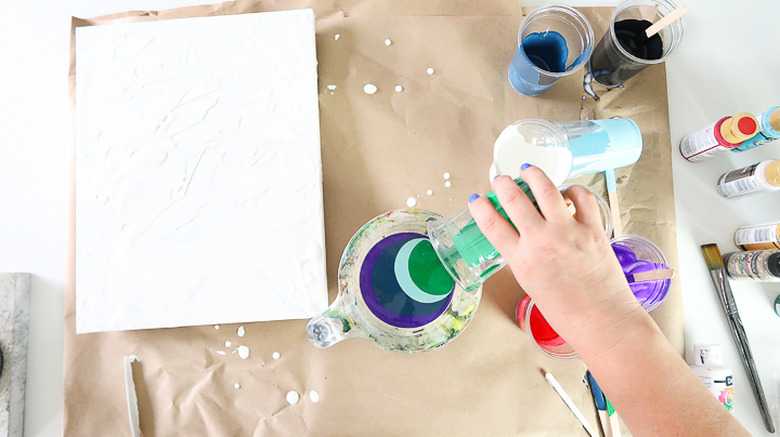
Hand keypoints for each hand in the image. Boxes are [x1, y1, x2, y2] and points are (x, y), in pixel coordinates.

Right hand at [467, 165, 642, 347]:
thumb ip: (524, 258)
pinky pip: (582, 197)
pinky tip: (567, 192)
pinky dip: (572, 190)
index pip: (491, 224)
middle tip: (500, 180)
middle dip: (502, 184)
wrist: (602, 322)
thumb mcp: (531, 285)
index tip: (477, 200)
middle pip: (514, 199)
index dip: (480, 208)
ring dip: (533, 175)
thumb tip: (523, 238)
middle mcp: (542, 241)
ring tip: (528, 170)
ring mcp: (568, 232)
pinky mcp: (593, 229)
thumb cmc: (568, 314)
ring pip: (546, 189)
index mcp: (522, 260)